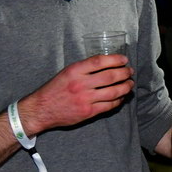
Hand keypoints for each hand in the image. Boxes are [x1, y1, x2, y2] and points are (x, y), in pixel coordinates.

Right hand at [18, 54, 133, 134]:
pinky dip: (119, 100)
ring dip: (126, 87)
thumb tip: (109, 63)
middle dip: (125, 73)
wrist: (41, 110)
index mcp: (75, 71)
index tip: (124, 59)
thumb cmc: (55, 88)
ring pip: (113, 92)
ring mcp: (85, 99)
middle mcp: (81, 84)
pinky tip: (122, 96)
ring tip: (130, 83)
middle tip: (130, 71)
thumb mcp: (67, 72)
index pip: (100, 61)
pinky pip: (109, 105)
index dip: (115, 59)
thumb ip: (86, 67)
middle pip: (110, 76)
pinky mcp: (88, 112)